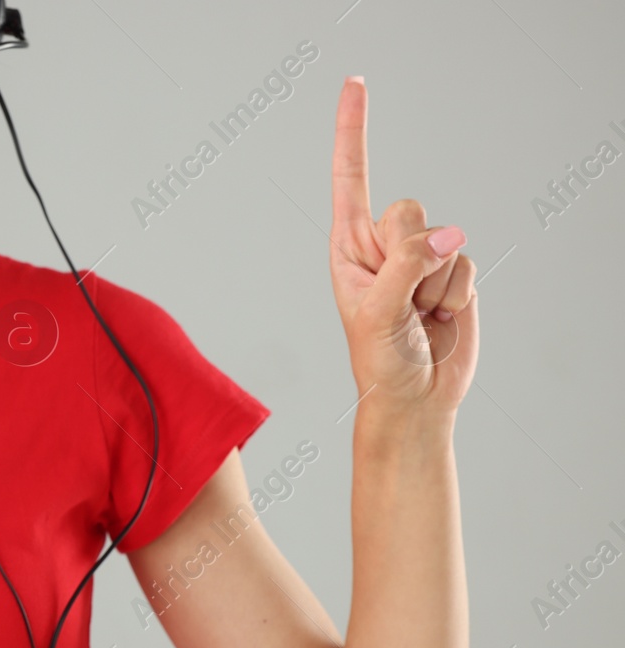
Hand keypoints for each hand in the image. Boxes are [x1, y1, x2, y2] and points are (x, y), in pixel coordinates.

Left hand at [329, 76, 478, 412]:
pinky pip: (467, 261)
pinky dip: (457, 293)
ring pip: (443, 236)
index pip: (350, 177)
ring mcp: (419, 257)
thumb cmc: (380, 361)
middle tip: (400, 298)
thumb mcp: (379, 314)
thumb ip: (408, 267)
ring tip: (418, 315)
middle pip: (408, 208)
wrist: (415, 397)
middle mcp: (382, 246)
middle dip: (410, 252)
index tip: (355, 83)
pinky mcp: (452, 272)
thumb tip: (447, 235)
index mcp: (348, 248)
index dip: (353, 130)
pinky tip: (439, 318)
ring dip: (435, 281)